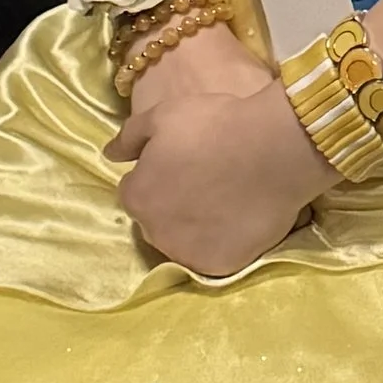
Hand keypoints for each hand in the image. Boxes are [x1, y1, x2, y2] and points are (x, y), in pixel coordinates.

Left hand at [105, 24, 327, 275]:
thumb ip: (129, 137)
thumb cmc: (214, 125)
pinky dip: (219, 242)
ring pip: (181, 242)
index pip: (133, 192)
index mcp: (138, 197)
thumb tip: (109, 154)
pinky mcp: (221, 266)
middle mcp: (156, 233)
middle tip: (200, 181)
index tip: (177, 163)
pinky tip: (236, 219)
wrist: (273, 149)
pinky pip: (212, 255)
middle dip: (168, 204)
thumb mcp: (163, 115)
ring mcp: (189, 254)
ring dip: (190, 227)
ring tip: (220, 201)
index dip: (153, 175)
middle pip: (155, 220)